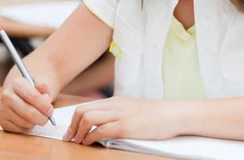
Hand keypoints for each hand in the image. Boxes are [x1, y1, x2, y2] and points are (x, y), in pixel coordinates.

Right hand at [0, 76, 53, 132]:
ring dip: (36, 122)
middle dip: (42, 117)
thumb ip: (44, 87)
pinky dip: (29, 127)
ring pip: (24, 123)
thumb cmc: (33, 87)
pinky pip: (19, 129)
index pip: (33, 96)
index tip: (50, 110)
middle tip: (48, 117)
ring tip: (39, 116)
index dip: (44, 105)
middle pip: (28, 112)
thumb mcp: (40, 80)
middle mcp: (7, 96)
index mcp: (16, 83)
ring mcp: (3, 110)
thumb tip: (46, 98)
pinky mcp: (2, 121)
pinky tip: (30, 120)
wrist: (19, 90)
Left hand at [63, 96, 181, 144]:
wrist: (174, 114)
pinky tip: (89, 143)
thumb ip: (119, 113)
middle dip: (71, 126)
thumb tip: (103, 124)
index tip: (71, 131)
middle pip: (82, 111)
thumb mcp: (134, 109)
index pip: (86, 106)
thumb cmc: (157, 115)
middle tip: (69, 138)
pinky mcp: (125, 127)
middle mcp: (115, 105)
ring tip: (77, 142)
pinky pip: (100, 131)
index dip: (74, 120)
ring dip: (77, 132)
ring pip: (87, 118)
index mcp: (116, 100)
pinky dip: (89, 138)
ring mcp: (120, 115)